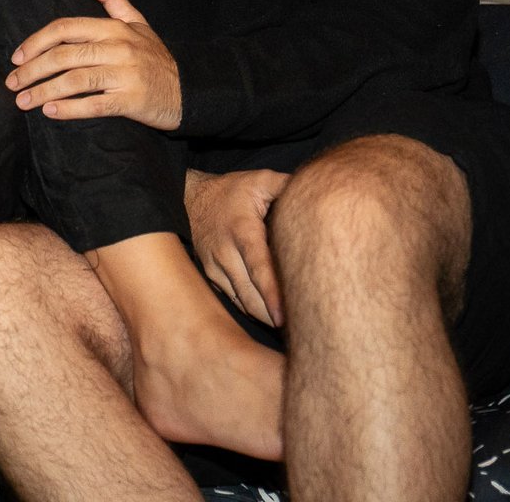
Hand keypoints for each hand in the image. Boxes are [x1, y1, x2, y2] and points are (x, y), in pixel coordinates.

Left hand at [6, 0, 181, 129]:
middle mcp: (119, 47)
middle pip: (64, 55)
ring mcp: (126, 74)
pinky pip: (94, 105)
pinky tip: (50, 112)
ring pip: (75, 80)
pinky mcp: (132, 101)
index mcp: (114, 27)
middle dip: (32, 70)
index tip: (16, 57)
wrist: (189, 90)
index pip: (65, 28)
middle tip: (11, 84)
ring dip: (43, 92)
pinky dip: (69, 109)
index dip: (36, 41)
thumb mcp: (136, 21)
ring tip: (22, 101)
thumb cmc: (154, 56)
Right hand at [185, 167, 288, 326]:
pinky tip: (271, 316)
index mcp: (242, 231)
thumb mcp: (259, 180)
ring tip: (291, 329)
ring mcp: (215, 267)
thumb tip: (319, 192)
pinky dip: (253, 311)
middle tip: (302, 329)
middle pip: (250, 295)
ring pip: (242, 303)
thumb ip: (287, 186)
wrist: (190, 197)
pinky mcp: (211, 276)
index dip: (272, 295)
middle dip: (274, 316)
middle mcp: (225, 252)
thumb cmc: (231, 190)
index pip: (258, 269)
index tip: (285, 318)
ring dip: (265, 317)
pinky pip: (234, 301)